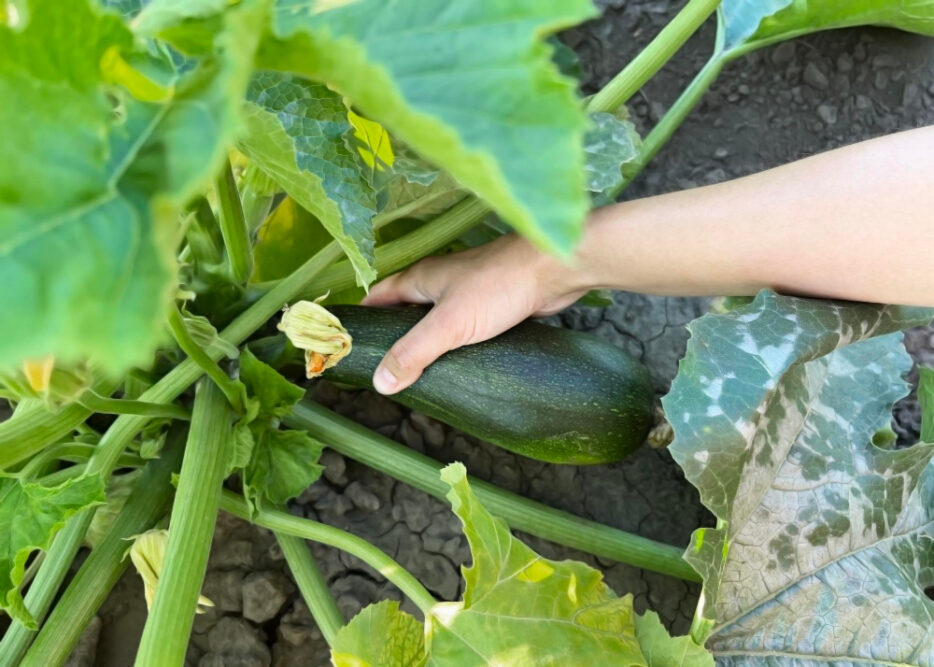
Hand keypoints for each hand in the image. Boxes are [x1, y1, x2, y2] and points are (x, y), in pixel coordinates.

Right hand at [361, 233, 589, 393]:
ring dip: (428, 344)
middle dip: (394, 339)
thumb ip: (414, 352)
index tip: (350, 347)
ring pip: (436, 321)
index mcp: (421, 279)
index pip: (378, 298)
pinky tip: (457, 366)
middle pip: (405, 311)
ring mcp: (467, 294)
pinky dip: (456, 345)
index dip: (362, 321)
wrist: (554, 269)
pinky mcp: (491, 306)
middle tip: (385, 372)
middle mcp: (440, 283)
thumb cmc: (499, 286)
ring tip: (417, 376)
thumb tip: (380, 381)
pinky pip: (463, 329)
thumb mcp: (449, 324)